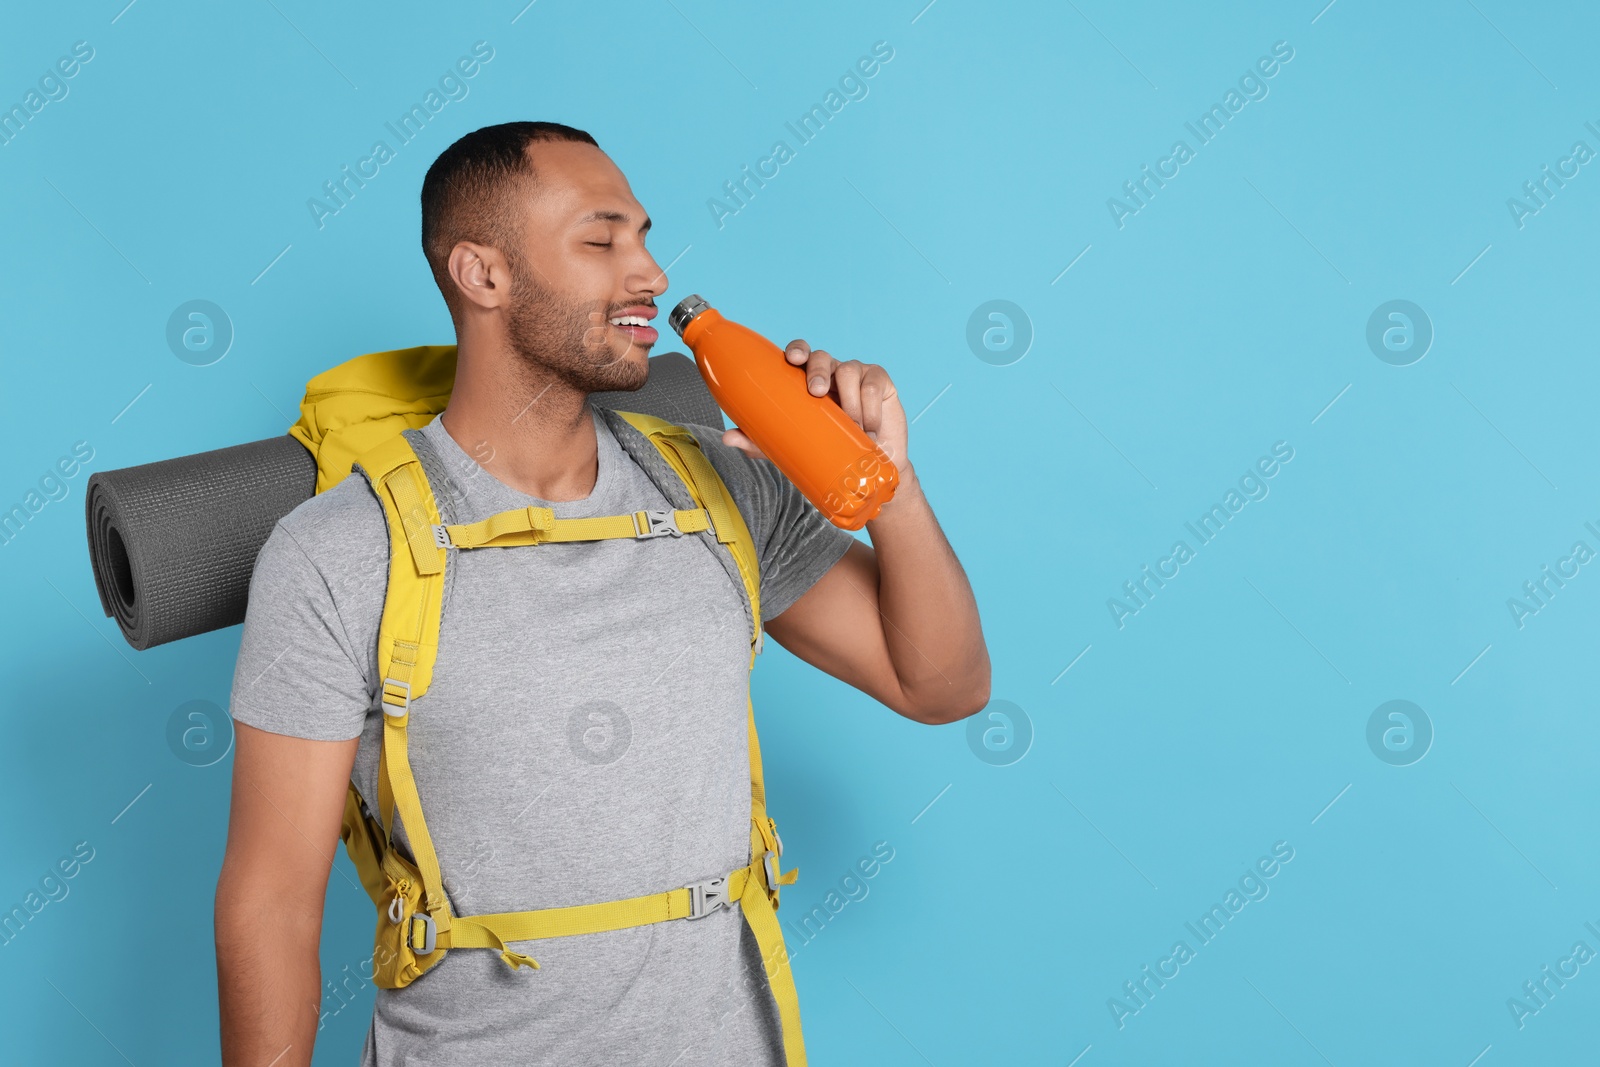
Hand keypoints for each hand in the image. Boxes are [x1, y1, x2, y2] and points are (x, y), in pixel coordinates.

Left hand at [721, 339, 910, 475]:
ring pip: (849, 370)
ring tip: (850, 425)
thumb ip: (762, 441)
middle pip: (822, 357)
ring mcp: (857, 375)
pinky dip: (869, 406)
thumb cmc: (827, 450)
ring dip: (848, 397)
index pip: (800, 355)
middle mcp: (830, 372)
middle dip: (818, 370)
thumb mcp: (792, 446)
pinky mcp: (881, 383)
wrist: (867, 472)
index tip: (793, 357)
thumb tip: (728, 437)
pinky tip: (868, 426)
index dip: (797, 349)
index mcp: (806, 380)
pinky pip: (873, 385)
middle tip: (816, 393)